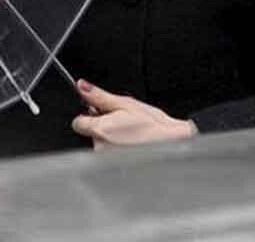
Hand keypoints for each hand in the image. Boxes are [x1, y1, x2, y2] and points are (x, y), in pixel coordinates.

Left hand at [71, 79, 196, 148]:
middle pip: (90, 133)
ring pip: (100, 145)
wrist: (176, 144)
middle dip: (102, 126)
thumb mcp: (125, 103)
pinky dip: (118, 150)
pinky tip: (132, 145)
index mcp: (100, 130)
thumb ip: (98, 96)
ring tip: (130, 134)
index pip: (78, 123)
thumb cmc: (154, 126)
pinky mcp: (117, 167)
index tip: (102, 113)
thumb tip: (81, 87)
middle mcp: (101, 148)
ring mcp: (109, 160)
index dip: (89, 116)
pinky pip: (110, 155)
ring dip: (110, 138)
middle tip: (122, 123)